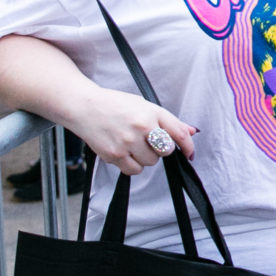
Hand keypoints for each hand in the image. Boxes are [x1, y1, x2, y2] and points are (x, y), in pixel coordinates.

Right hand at [68, 87, 196, 175]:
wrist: (85, 107)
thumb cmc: (115, 105)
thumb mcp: (145, 105)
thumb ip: (169, 121)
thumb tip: (191, 132)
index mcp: (152, 112)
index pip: (179, 133)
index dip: (188, 146)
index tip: (189, 153)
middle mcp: (142, 127)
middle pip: (166, 151)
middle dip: (161, 149)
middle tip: (149, 141)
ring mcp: (127, 142)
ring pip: (151, 162)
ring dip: (146, 157)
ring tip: (133, 144)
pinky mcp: (114, 155)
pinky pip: (134, 170)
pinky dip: (133, 165)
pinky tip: (125, 152)